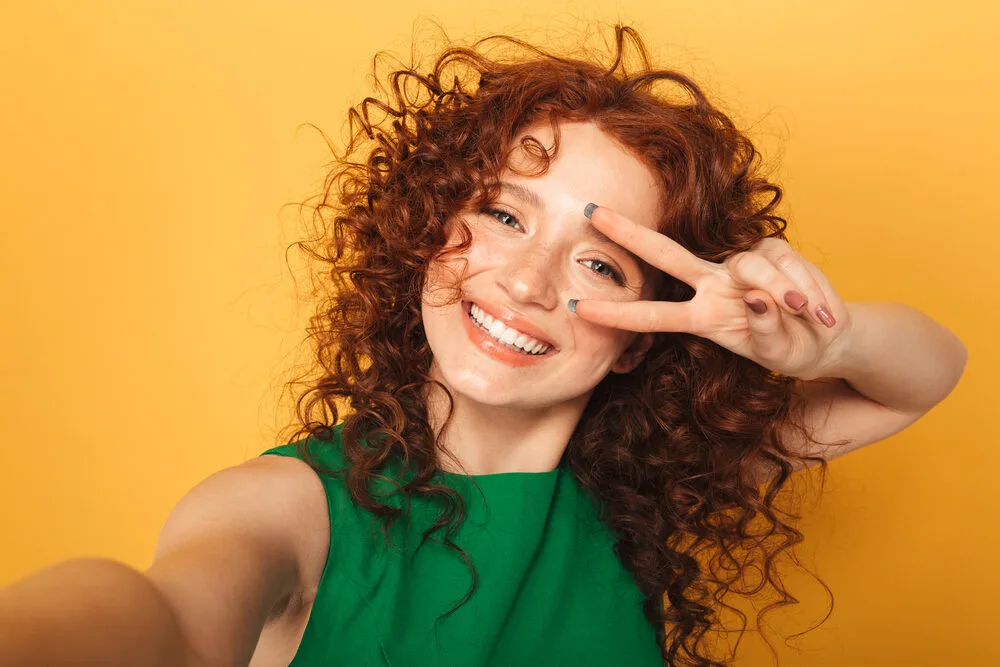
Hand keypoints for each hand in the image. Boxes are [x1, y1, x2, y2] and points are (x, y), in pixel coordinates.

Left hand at [571, 205, 854, 380]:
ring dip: (783, 296)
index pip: (653, 314)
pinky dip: (805, 289)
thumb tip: (757, 297)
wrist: (828, 338)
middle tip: (591, 214)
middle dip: (628, 235)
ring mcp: (741, 266)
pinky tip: (818, 309)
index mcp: (702, 317)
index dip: (617, 313)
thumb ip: (766, 330)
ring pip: (750, 269)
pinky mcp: (774, 251)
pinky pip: (786, 267)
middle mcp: (713, 285)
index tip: (576, 308)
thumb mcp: (777, 353)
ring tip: (807, 315)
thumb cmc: (791, 348)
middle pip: (666, 255)